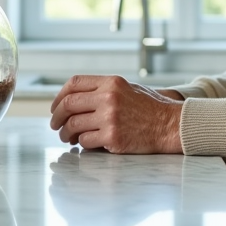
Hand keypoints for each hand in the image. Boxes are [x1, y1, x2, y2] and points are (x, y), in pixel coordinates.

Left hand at [49, 75, 182, 153]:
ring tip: (67, 137)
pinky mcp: (113, 137)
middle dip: (57, 116)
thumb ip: (103, 89)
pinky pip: (85, 141)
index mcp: (111, 82)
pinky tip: (85, 143)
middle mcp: (108, 97)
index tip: (56, 106)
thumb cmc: (151, 109)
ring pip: (73, 124)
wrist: (171, 125)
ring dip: (66, 133)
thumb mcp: (128, 88)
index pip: (74, 84)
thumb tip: (75, 99)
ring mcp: (110, 117)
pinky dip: (82, 143)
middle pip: (69, 104)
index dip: (60, 96)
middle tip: (55, 125)